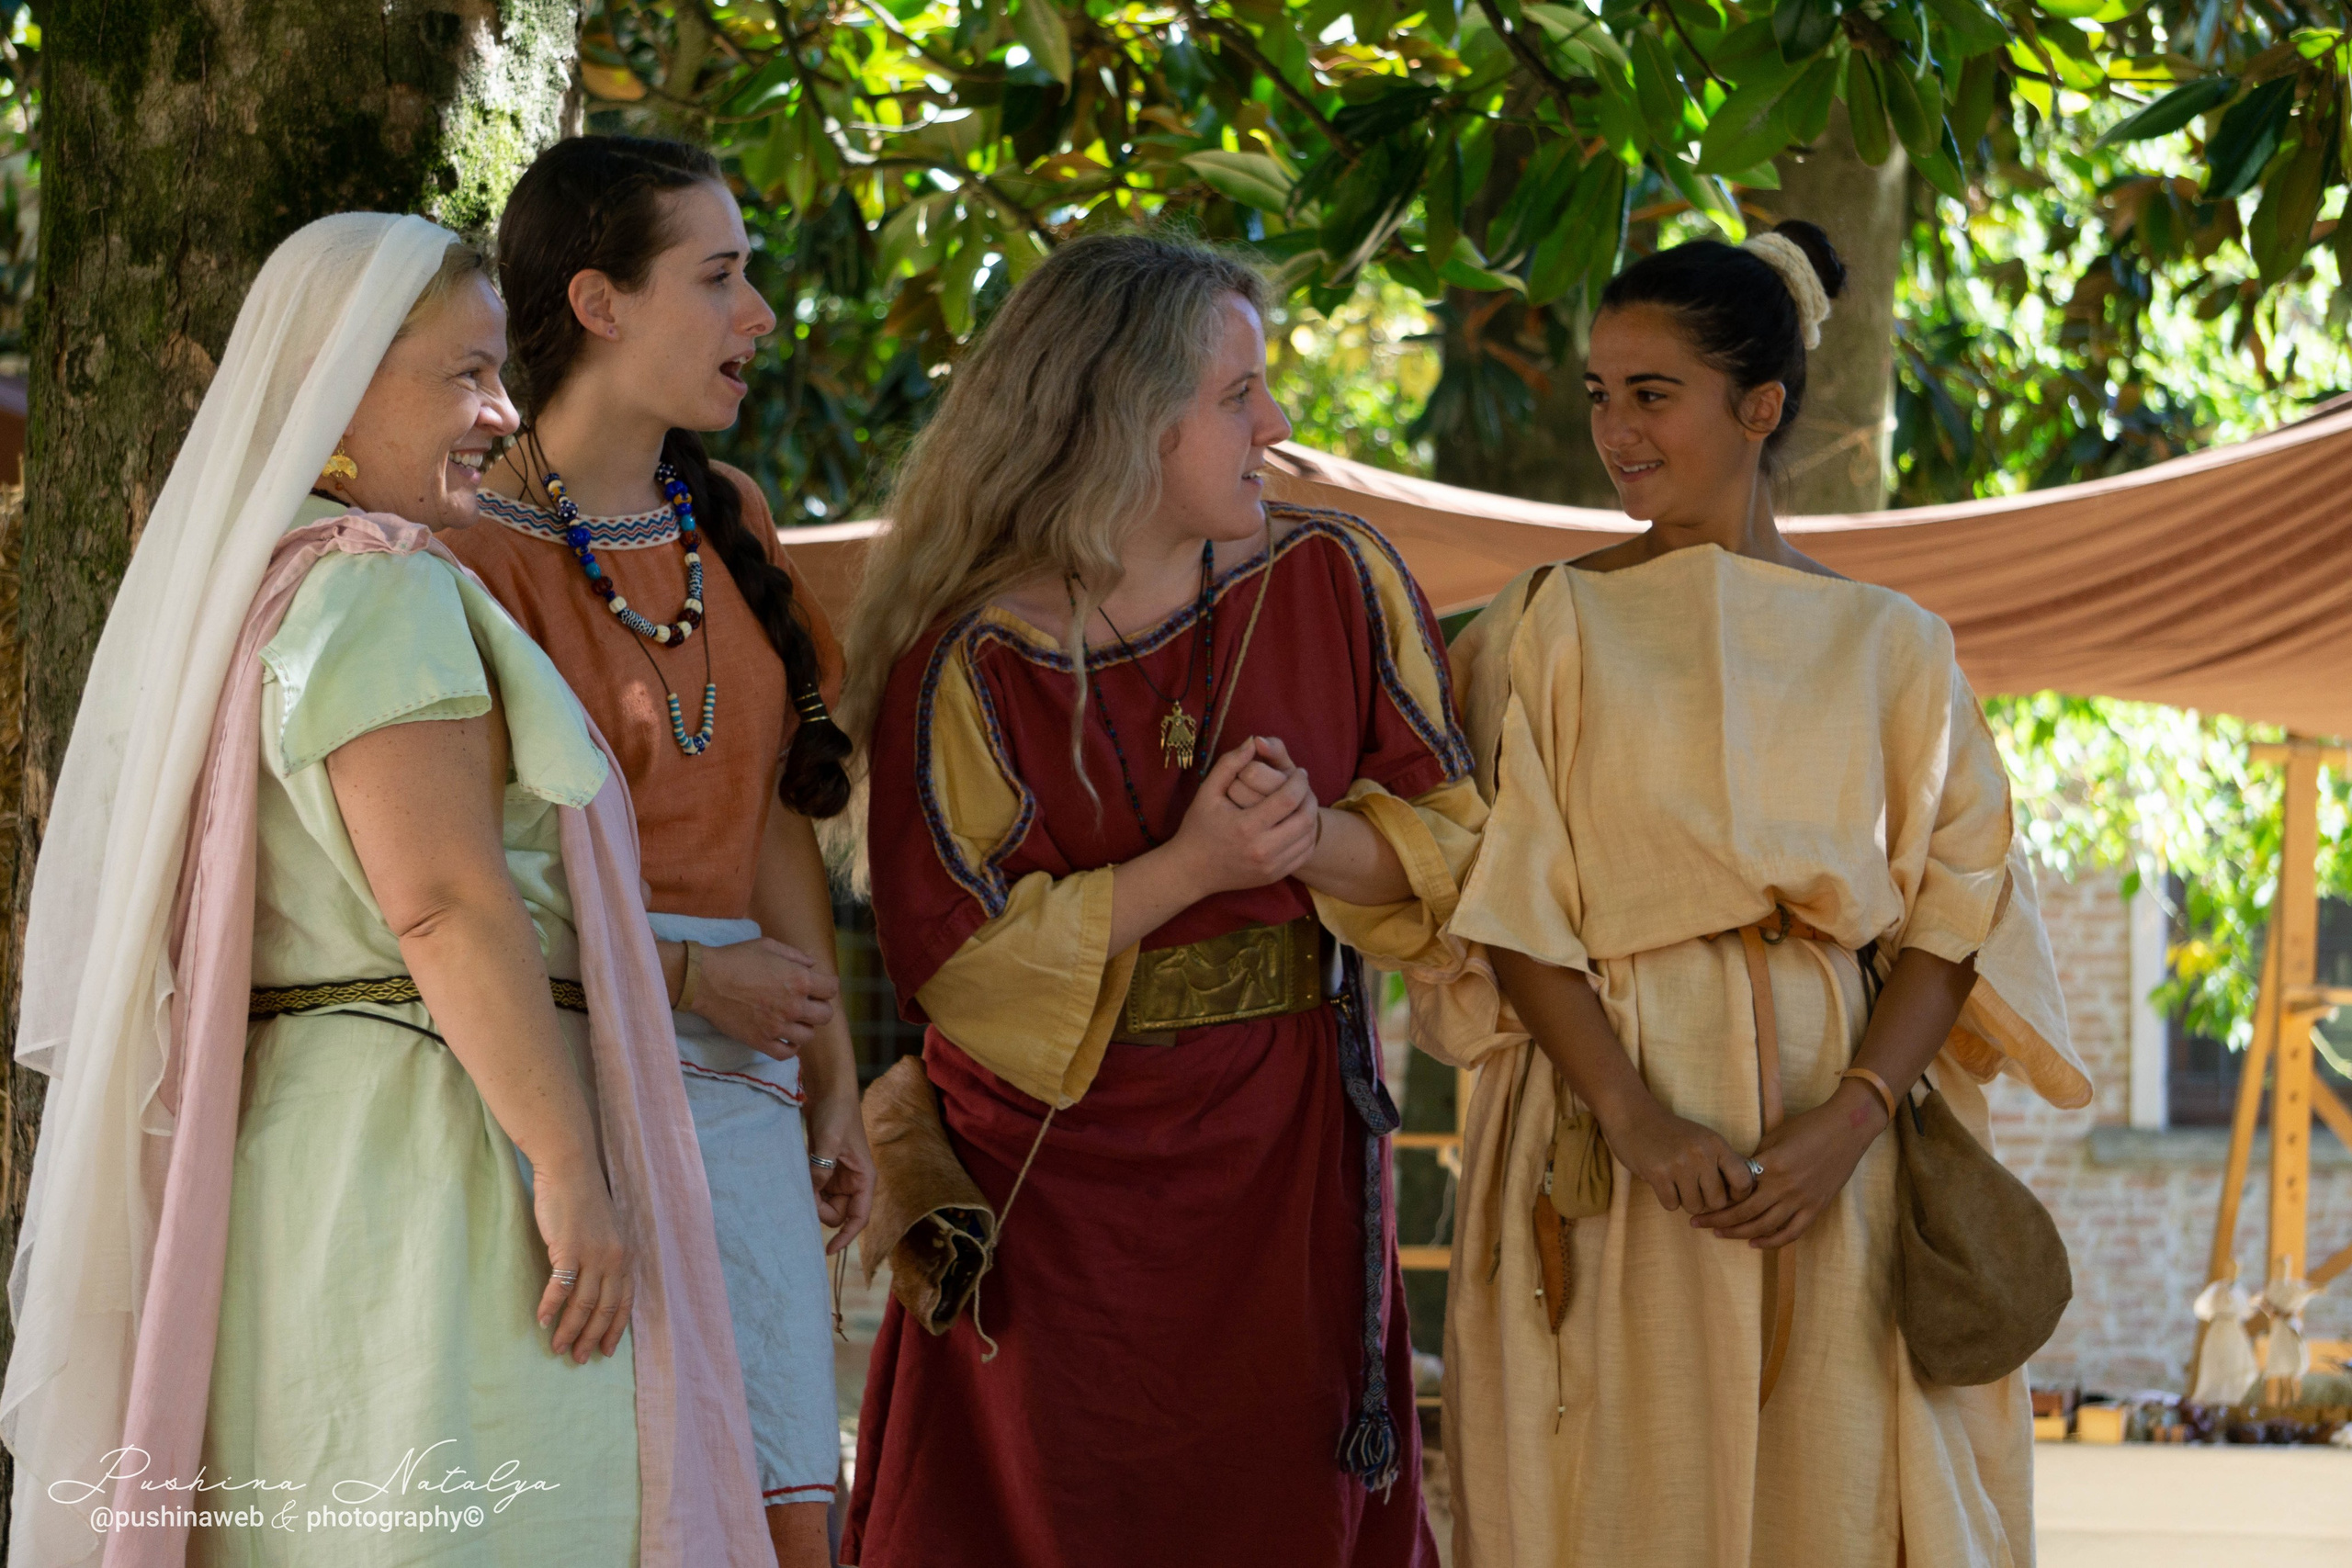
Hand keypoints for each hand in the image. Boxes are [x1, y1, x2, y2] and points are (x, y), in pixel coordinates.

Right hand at [531, 1160, 633, 1362]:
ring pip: (584, 1304)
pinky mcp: (569, 1248)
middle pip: (605, 1309)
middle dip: (591, 1338)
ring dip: (570, 1330)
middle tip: (578, 1359)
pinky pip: (561, 1287)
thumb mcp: (603, 1232)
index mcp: (624, 1255)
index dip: (615, 1329)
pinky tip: (542, 1321)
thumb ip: (602, 1258)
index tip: (606, 1351)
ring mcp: (593, 1253)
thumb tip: (593, 1288)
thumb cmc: (581, 1200)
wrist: (569, 1170)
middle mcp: (614, 1257)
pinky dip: (551, 1307)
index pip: (624, 1302)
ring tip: (557, 1348)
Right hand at [691, 937, 838, 1059]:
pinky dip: (790, 1048)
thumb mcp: (769, 946)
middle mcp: (793, 1006)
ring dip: (804, 1027)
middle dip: (819, 1007)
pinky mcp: (761, 1041)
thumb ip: (796, 955)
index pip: (832, 989)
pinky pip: (786, 1054)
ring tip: (793, 1020)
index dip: (826, 986)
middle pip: (826, 1016)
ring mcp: (778, 1027)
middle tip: (806, 1003)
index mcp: (799, 980)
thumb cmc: (736, 958)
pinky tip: (785, 1038)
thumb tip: (813, 964)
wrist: (705, 980)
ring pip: (808, 1036)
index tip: (818, 986)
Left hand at [804, 1085, 874, 1252]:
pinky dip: (807, 1189)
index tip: (827, 1252)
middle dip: (820, 1210)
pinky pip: (816, 1190)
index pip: (859, 1218)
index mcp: (864, 1179)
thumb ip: (821, 1169)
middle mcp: (854, 1182)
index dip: (846, 1238)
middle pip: (837, 1214)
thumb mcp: (829, 1140)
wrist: (829, 1090)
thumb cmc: (836, 1112)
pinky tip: (799, 1178)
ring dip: (811, 1199)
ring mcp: (839, 1176)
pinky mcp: (825, 1169)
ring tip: (801, 1179)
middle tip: (803, 1193)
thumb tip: (812, 1194)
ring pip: (824, 1204)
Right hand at [1167, 739, 1319, 895]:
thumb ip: (1230, 763)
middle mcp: (1261, 850)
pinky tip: (1299, 823)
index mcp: (1245, 826)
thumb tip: (1254, 740)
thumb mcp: (1207, 792)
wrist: (1192, 871)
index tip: (1299, 772)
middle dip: (1310, 797)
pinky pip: (1304, 854)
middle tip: (1305, 786)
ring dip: (1311, 815)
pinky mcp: (1274, 876)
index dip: (1299, 781)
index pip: (1288, 799)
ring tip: (1303, 801)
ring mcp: (1270, 867)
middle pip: (1305, 819)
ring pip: (1308, 837)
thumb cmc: (1198, 827)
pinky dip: (1307, 836)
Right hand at [1601, 1093, 1760, 1215]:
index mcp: (1716, 1144)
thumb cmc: (1669, 1131)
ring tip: (1676, 1184)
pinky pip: (1671, 1205)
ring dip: (1685, 1201)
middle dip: (1706, 1201)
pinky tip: (1662, 1183)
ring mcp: (1679, 1164)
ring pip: (1694, 1206)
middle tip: (1693, 1189)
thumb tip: (1745, 1188)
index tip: (1725, 1193)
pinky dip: (1667, 1199)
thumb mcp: (1701, 1138)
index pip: (1743, 1180)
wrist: (1632, 1115)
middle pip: (1718, 1201)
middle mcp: (1701, 1154)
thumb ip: (1722, 1160)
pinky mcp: (1658, 1174)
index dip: (1738, 1194)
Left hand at [1691, 1082, 1884, 1248]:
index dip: (1715, 1199)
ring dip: (1738, 1233)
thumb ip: (1756, 1159)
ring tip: (1719, 1234)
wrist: (1846, 1129)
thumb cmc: (1808, 1126)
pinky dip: (1772, 1242)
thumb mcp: (1774, 1137)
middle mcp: (1784, 1187)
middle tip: (1697, 1223)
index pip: (1735, 1190)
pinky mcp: (1816, 1208)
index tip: (1698, 1202)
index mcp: (1770, 1165)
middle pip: (1744, 1213)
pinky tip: (1754, 1243)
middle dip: (1717, 1220)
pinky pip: (1791, 1232)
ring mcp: (1801, 1200)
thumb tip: (1736, 1176)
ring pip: (1764, 1227)